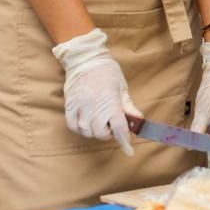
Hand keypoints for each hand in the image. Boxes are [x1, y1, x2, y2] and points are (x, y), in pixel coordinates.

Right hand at [52, 28, 141, 155]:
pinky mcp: (69, 106)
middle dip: (110, 133)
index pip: (119, 128)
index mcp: (111, 102)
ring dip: (95, 131)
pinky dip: (81, 128)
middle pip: (101, 133)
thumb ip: (129, 107)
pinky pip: (73, 126)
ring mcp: (80, 106)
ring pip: (87, 131)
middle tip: (113, 126)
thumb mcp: (122, 88)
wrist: (86, 59)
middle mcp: (94, 107)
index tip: (129, 150)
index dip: (124, 141)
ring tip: (100, 121)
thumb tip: (139, 120)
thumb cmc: (108, 72)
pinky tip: (87, 122)